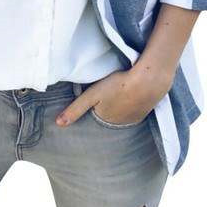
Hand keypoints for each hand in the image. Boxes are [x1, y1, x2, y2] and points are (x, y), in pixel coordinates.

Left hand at [56, 64, 173, 126]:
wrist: (148, 81)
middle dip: (106, 108)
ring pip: (121, 113)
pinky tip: (130, 93)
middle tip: (107, 92)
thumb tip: (58, 124)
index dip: (93, 107)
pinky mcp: (145, 111)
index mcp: (105, 120)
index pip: (94, 116)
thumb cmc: (117, 86)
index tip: (94, 99)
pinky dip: (131, 103)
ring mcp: (134, 119)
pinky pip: (134, 110)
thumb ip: (75, 109)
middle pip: (108, 115)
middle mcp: (120, 124)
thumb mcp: (92, 95)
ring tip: (118, 92)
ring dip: (119, 105)